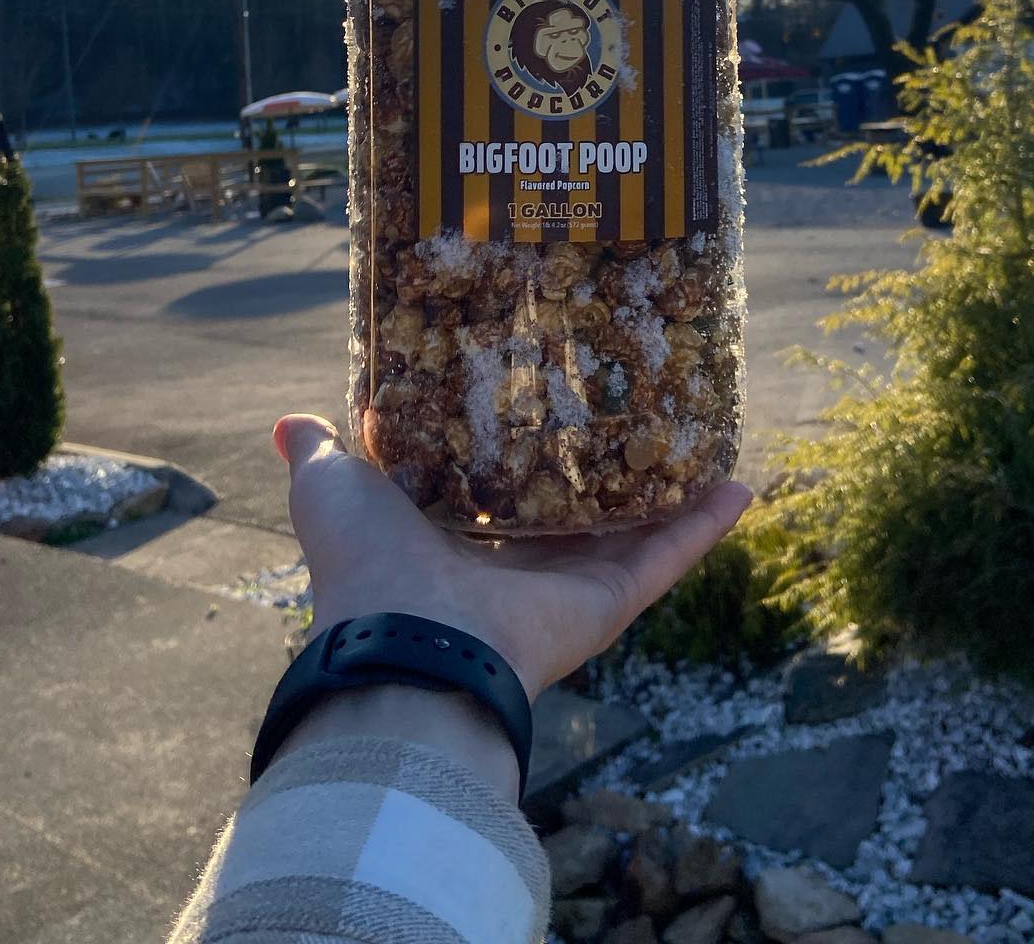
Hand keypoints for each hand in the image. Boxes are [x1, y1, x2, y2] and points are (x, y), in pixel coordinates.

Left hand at [274, 413, 751, 701]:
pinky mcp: (609, 602)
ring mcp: (569, 586)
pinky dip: (707, 523)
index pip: (502, 488)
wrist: (405, 643)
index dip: (527, 445)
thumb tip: (291, 422)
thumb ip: (324, 454)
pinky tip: (742, 482)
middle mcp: (516, 566)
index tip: (556, 390)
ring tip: (708, 436)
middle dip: (609, 466)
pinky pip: (669, 556)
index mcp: (456, 540)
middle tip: (644, 402)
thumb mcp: (336, 487)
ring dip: (674, 489)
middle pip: (578, 511)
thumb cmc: (364, 561)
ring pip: (637, 529)